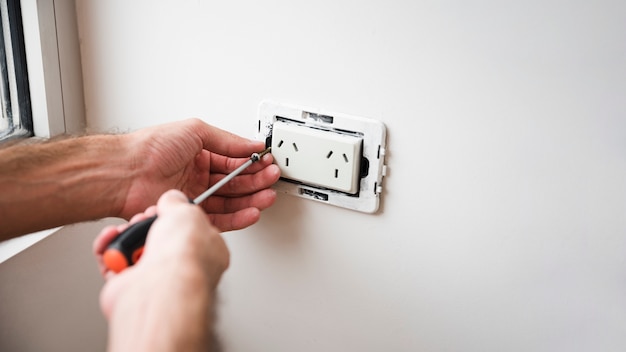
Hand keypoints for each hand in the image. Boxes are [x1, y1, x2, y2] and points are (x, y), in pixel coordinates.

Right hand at [96, 190, 226, 349]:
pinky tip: (111, 241)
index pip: (191, 230)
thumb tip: (172, 200)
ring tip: (126, 231)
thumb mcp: (188, 212)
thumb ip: (179, 203)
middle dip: (145, 224)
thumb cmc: (184, 255)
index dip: (175, 216)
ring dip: (125, 235)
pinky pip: (113, 264)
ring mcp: (157, 279)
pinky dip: (108, 249)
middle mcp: (183, 268)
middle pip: (158, 237)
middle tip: (142, 220)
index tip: (164, 209)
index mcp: (208, 252)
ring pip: (134, 249)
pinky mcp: (130, 288)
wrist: (161, 284)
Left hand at [118, 118, 279, 230]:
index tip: (268, 163)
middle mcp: (199, 175)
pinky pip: (220, 219)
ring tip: (266, 197)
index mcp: (200, 154)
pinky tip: (251, 212)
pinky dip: (238, 217)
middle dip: (257, 181)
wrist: (125, 173)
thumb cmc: (150, 147)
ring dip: (251, 200)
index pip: (234, 160)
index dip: (253, 162)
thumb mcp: (195, 131)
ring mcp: (195, 196)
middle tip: (272, 179)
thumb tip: (252, 143)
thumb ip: (227, 141)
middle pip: (236, 182)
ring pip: (231, 202)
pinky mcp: (190, 214)